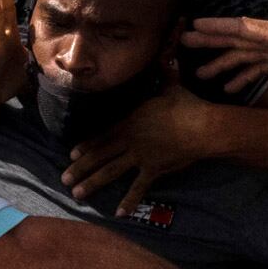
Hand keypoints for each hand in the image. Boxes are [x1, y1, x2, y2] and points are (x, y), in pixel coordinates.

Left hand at [62, 73, 212, 216]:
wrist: (203, 127)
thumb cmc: (187, 106)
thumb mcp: (172, 87)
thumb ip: (163, 73)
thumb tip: (163, 56)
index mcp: (130, 121)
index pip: (102, 135)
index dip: (86, 146)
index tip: (71, 154)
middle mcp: (130, 140)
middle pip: (100, 155)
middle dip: (81, 168)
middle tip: (64, 179)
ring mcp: (141, 157)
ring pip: (111, 171)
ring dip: (93, 183)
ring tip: (77, 193)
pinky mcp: (155, 170)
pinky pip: (138, 187)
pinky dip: (128, 200)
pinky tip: (118, 213)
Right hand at [182, 17, 267, 94]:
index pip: (243, 29)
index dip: (219, 28)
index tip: (195, 25)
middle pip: (236, 39)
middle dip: (210, 40)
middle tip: (182, 42)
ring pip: (243, 54)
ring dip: (222, 62)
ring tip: (198, 73)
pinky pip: (256, 67)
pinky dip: (241, 76)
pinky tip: (228, 88)